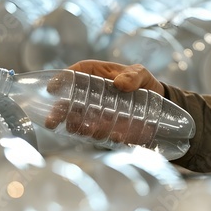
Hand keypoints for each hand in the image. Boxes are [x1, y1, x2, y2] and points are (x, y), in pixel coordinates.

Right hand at [42, 60, 164, 144]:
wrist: (159, 103)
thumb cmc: (144, 82)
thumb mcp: (141, 74)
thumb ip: (134, 76)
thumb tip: (120, 84)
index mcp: (95, 74)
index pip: (74, 73)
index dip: (61, 80)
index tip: (51, 89)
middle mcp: (91, 94)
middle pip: (69, 102)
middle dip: (59, 112)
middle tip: (52, 122)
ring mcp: (97, 113)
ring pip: (80, 121)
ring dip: (80, 128)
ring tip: (89, 131)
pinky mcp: (106, 128)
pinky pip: (98, 134)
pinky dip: (102, 137)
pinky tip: (114, 137)